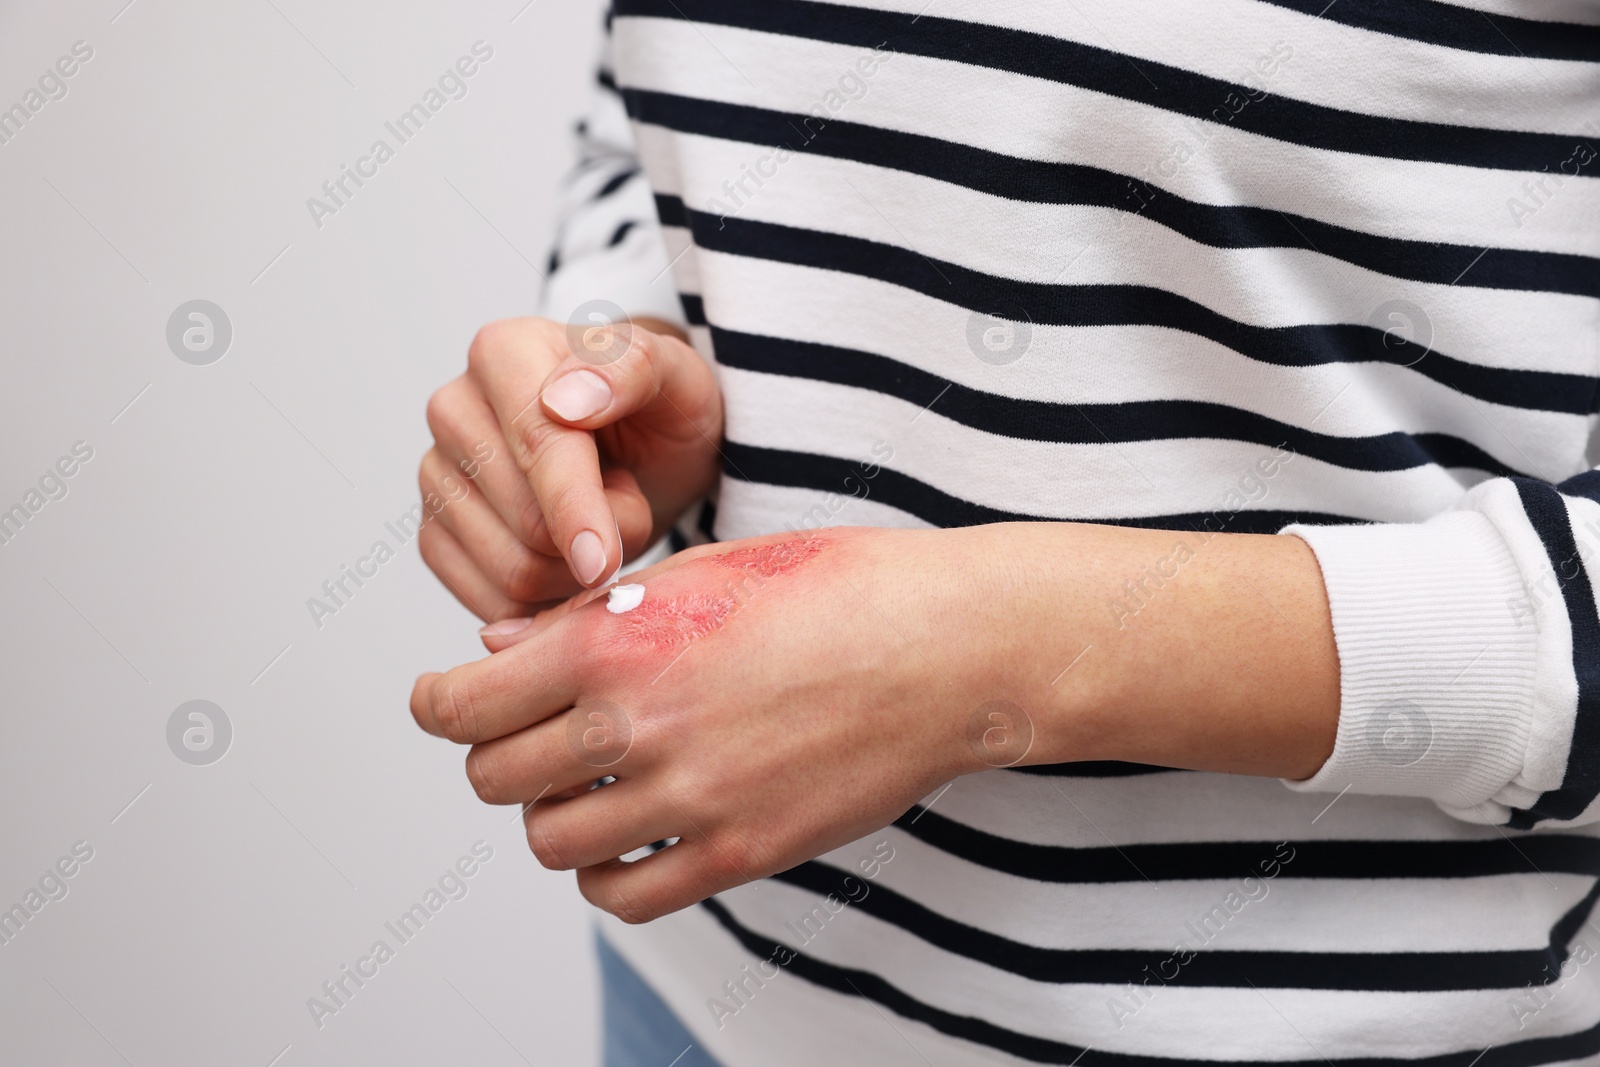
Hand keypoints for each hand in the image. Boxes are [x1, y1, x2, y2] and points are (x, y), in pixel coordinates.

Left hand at [409, 527, 1007, 921]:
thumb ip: (590, 618)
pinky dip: (604, 873)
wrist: (946, 647)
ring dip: (551, 812)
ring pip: (549, 841)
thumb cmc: (836, 588)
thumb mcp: (702, 570)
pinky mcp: (739, 852)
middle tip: (527, 736)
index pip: (463, 704)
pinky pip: (623, 895)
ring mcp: (689, 798)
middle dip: (497, 754)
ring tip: (587, 784)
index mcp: (616, 643)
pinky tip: (629, 836)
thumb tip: (500, 649)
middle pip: (494, 777)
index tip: (445, 702)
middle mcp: (639, 724)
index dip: (438, 704)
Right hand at [418, 315, 720, 621]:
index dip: (578, 512)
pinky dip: (547, 601)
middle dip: (601, 536)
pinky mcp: (436, 532)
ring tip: (601, 522)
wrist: (645, 447)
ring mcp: (436, 473)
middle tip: (630, 501)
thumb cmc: (660, 409)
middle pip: (527, 523)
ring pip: (511, 571)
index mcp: (503, 351)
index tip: (604, 561)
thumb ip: (630, 371)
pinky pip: (492, 601)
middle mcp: (454, 408)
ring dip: (579, 572)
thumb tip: (561, 403)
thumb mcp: (678, 376)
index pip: (538, 449)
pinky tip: (570, 561)